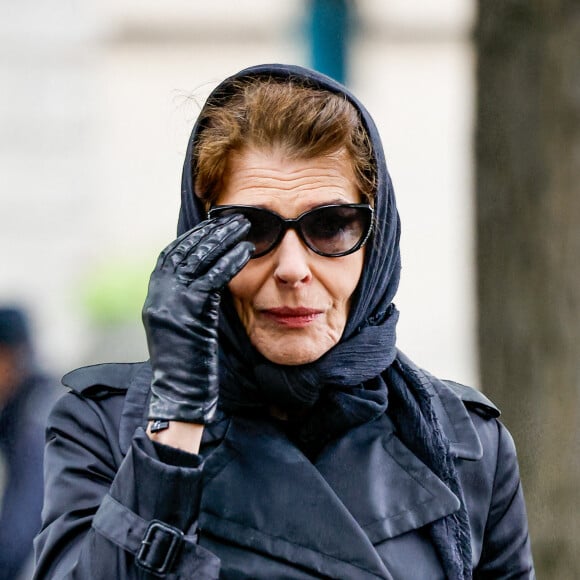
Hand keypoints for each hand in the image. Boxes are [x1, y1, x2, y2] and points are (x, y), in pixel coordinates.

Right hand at [143, 215, 251, 424]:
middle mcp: (158, 294)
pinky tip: (245, 252)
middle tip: (235, 219)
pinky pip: (211, 279)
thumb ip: (188, 299)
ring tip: (244, 227)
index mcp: (156, 295)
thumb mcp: (182, 324)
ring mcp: (170, 302)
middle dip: (211, 232)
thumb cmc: (187, 364)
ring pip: (199, 260)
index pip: (173, 254)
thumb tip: (207, 275)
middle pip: (186, 251)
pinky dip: (228, 263)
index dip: (195, 236)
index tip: (214, 224)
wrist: (179, 395)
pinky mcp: (187, 313)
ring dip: (223, 240)